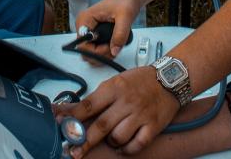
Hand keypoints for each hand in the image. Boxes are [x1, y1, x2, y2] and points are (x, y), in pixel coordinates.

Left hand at [54, 66, 179, 156]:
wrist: (171, 78)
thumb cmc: (139, 81)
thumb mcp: (115, 82)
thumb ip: (94, 99)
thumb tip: (66, 111)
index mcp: (114, 88)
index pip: (89, 105)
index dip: (72, 118)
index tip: (60, 127)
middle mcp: (127, 101)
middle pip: (101, 125)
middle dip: (84, 141)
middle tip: (73, 152)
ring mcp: (141, 114)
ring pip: (118, 137)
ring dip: (110, 142)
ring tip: (110, 139)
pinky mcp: (153, 126)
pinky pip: (137, 144)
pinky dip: (127, 149)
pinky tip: (123, 146)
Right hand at [74, 0, 140, 57]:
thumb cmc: (125, 1)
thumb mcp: (125, 17)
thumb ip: (120, 34)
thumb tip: (114, 51)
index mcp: (85, 19)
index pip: (82, 45)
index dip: (96, 51)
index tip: (110, 47)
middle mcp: (84, 26)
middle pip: (84, 51)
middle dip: (100, 55)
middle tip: (114, 49)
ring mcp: (89, 31)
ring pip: (90, 53)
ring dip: (103, 55)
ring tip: (115, 47)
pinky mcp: (95, 34)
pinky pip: (95, 49)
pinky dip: (105, 53)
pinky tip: (114, 47)